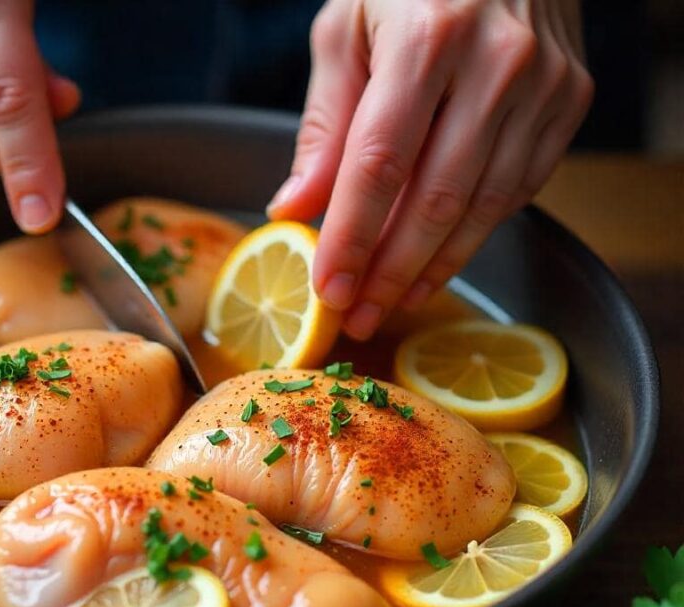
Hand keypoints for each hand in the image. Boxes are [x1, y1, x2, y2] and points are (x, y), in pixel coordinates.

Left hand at [269, 0, 592, 338]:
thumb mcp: (347, 31)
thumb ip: (324, 124)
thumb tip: (295, 210)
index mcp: (429, 35)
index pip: (380, 163)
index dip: (351, 237)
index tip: (327, 290)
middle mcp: (498, 62)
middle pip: (436, 198)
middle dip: (390, 272)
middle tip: (356, 316)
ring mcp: (545, 84)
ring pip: (482, 206)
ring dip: (432, 268)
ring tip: (390, 303)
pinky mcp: (569, 101)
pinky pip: (518, 189)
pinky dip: (473, 235)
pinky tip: (436, 263)